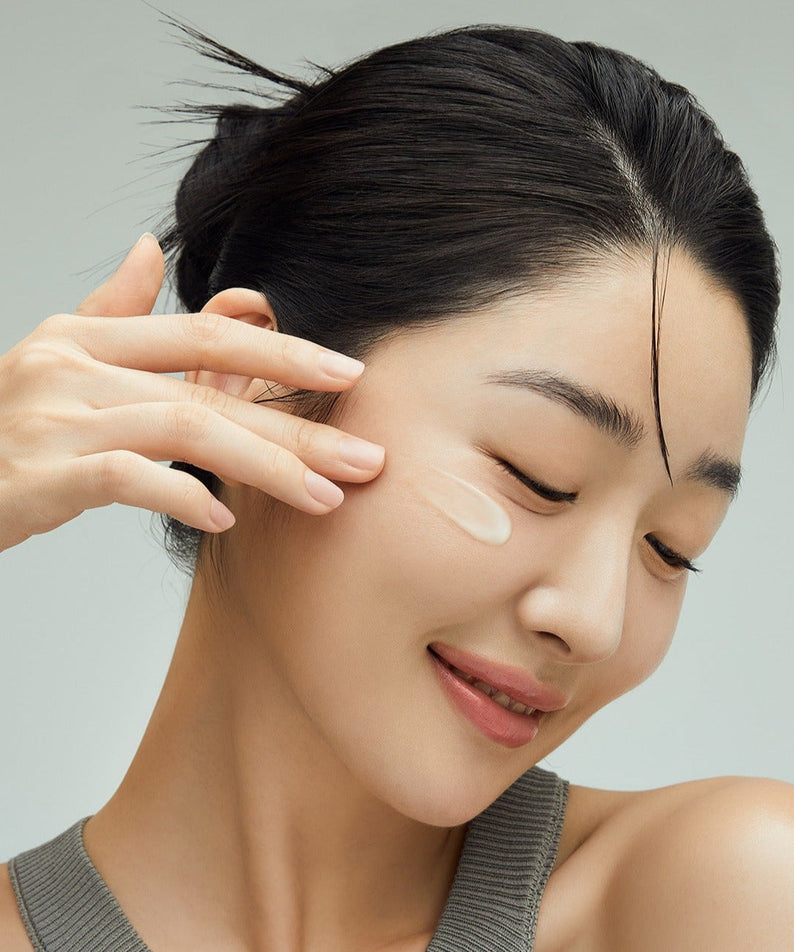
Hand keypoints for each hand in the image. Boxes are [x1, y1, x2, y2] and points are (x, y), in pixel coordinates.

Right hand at [0, 234, 384, 552]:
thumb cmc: (11, 424)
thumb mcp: (57, 354)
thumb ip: (113, 306)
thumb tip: (152, 246)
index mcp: (89, 334)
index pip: (205, 334)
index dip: (282, 351)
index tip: (350, 374)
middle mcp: (73, 364)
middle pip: (209, 387)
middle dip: (298, 425)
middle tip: (365, 458)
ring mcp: (55, 416)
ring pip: (183, 429)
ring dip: (265, 467)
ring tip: (324, 500)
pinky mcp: (40, 472)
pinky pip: (127, 479)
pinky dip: (182, 497)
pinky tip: (226, 518)